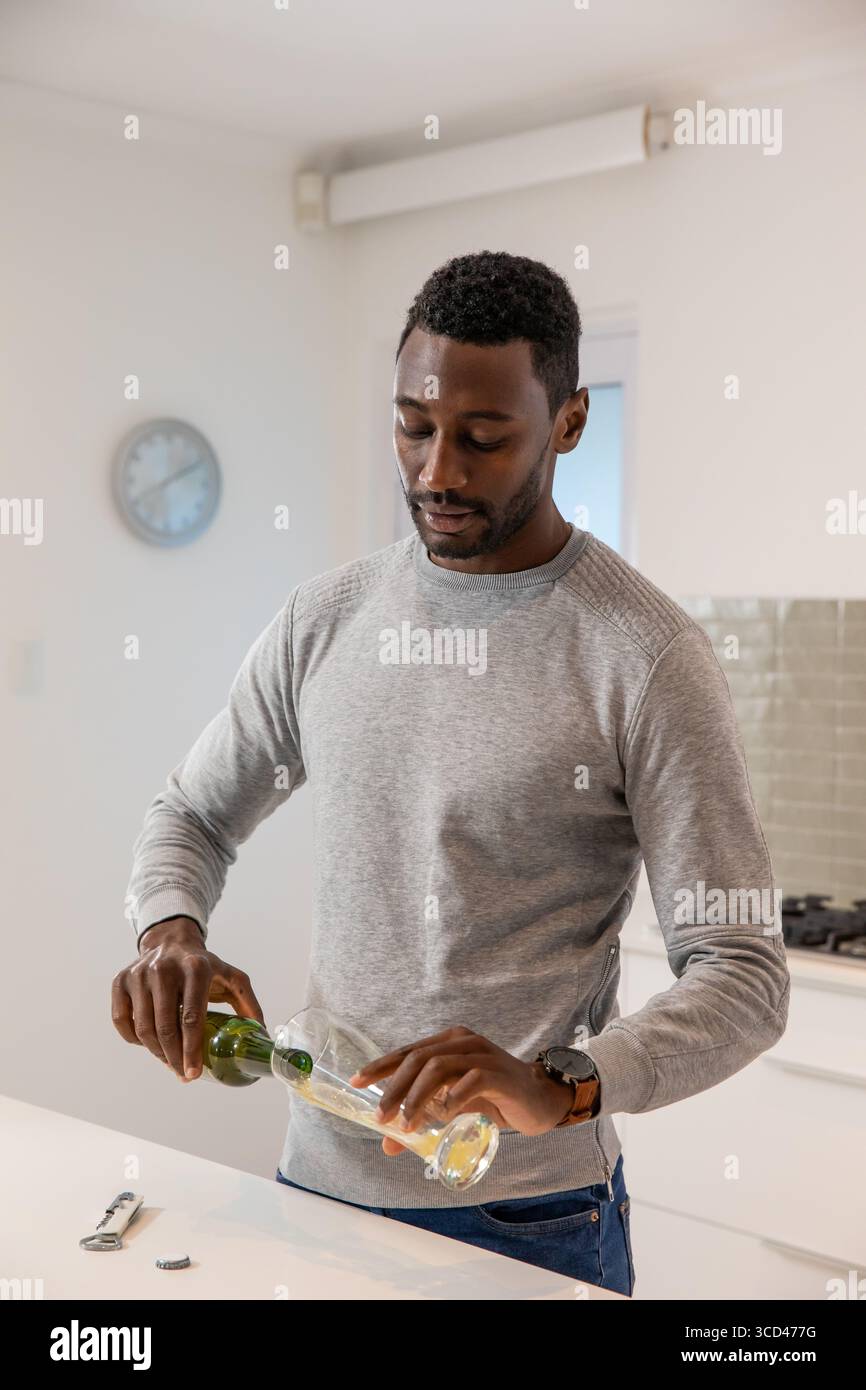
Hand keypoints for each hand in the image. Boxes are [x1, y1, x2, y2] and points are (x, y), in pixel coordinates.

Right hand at [111, 916, 264, 1081]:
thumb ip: (248, 1004)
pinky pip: (122, 1021)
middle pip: (165, 1027)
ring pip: (143, 1028)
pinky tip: (150, 1044)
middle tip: (183, 1074)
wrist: (171, 941)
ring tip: (170, 1062)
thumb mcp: (231, 978)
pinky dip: (134, 1039)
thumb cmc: (203, 966)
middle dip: (174, 1058)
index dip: (192, 1050)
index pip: (191, 1018)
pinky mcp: (121, 980)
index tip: (194, 1073)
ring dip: (156, 1053)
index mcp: (196, 968)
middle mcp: (164, 968)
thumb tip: (261, 1035)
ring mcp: (139, 973)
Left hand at [347, 1025, 577, 1155]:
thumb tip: (387, 1144)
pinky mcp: (498, 1073)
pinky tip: (445, 1115)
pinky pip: (470, 1080)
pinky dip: (452, 1098)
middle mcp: (463, 1041)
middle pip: (418, 1059)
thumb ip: (423, 1120)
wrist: (540, 1099)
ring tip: (407, 1124)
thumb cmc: (493, 1098)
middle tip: (382, 1118)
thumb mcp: (453, 1108)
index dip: (380, 1065)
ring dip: (417, 1097)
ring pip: (438, 1067)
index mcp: (449, 1042)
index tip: (356, 1082)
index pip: (408, 1051)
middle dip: (394, 1089)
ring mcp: (481, 1054)